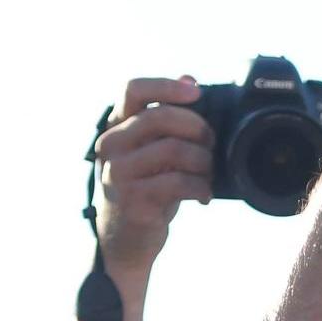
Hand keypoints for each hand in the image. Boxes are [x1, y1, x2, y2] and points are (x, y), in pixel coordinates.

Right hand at [91, 76, 212, 280]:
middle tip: (211, 144)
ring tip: (208, 173)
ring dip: (203, 161)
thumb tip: (190, 79)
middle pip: (161, 117)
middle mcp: (110, 146)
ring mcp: (118, 173)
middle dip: (198, 128)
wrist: (125, 241)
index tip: (196, 92)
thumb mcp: (150, 150)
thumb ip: (165, 119)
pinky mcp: (133, 200)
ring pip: (174, 149)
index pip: (132, 89)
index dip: (167, 86)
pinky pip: (179, 182)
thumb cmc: (144, 189)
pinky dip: (201, 187)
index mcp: (115, 127)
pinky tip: (203, 195)